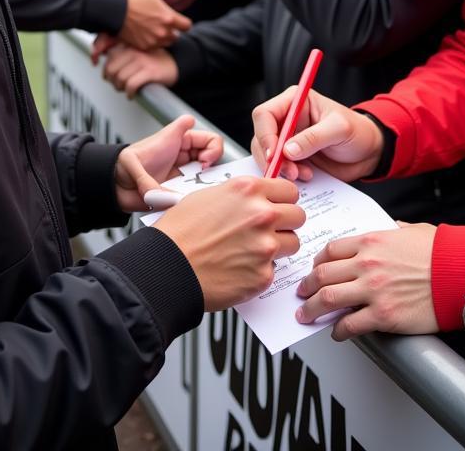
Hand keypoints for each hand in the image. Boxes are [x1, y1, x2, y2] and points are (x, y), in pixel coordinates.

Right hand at [90, 0, 191, 61]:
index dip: (184, 22)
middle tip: (164, 23)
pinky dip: (151, 42)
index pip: (187, 25)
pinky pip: (153, 47)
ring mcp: (152, 41)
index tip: (178, 19)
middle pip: (176, 36)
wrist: (111, 9)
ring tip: (154, 28)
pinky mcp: (142, 46)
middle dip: (173, 30)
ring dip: (163, 37)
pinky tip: (145, 33)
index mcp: (169, 18)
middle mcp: (162, 32)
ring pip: (165, 43)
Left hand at [102, 45, 178, 97]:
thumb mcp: (137, 52)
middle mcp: (134, 51)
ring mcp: (142, 61)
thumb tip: (105, 64)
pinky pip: (131, 85)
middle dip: (112, 81)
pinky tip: (131, 94)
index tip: (109, 77)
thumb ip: (121, 55)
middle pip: (111, 70)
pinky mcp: (149, 71)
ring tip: (125, 90)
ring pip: (120, 78)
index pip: (109, 58)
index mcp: (129, 45)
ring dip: (120, 88)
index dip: (106, 71)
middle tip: (118, 85)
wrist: (176, 63)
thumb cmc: (155, 60)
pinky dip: (129, 93)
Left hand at [113, 114, 222, 211]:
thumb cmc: (123, 166)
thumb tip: (174, 147)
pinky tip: (182, 201)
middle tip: (202, 175)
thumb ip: (156, 156)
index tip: (204, 161)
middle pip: (213, 159)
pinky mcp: (179, 193)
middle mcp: (184, 159)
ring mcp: (183, 177)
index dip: (214, 149)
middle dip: (213, 169)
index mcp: (180, 141)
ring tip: (191, 190)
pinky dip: (192, 200)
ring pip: (207, 179)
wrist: (115, 188)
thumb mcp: (134, 157)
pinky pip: (194, 197)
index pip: (210, 140)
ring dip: (202, 186)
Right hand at [155, 176, 304, 309]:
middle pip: (298, 216)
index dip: (283, 199)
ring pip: (292, 243)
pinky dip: (260, 270)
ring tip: (251, 250)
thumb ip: (240, 195)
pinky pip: (274, 270)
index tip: (278, 205)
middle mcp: (262, 215)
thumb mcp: (207, 195)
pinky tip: (238, 268)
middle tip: (268, 229)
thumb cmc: (179, 231)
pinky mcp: (263, 276)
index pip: (290, 190)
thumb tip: (257, 198)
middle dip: (285, 222)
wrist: (167, 266)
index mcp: (248, 190)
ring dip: (277, 247)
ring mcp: (265, 247)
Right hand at [251, 87, 382, 182]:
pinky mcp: (292, 158)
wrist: (369, 153)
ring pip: (266, 155)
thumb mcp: (340, 129)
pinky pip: (279, 168)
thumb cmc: (358, 131)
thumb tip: (289, 150)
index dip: (265, 134)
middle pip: (260, 136)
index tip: (275, 154)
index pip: (265, 114)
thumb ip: (315, 137)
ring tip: (302, 175)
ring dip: (280, 168)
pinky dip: (286, 176)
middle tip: (290, 171)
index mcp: (294, 102)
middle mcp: (287, 120)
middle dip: (271, 156)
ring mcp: (287, 140)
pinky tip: (305, 177)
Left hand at [295, 223, 437, 339]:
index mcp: (371, 241)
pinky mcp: (384, 315)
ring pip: (328, 299)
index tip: (315, 269)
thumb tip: (390, 230)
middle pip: (323, 274)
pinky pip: (350, 325)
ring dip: (312, 309)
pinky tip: (336, 332)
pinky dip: (338, 330)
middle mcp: (366, 264)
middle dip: (307, 285)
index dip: (318, 262)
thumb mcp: (412, 230)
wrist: (463, 274)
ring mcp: (373, 290)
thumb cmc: (443, 252)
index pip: (331, 250)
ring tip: (306, 315)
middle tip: (302, 292)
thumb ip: (393, 231)